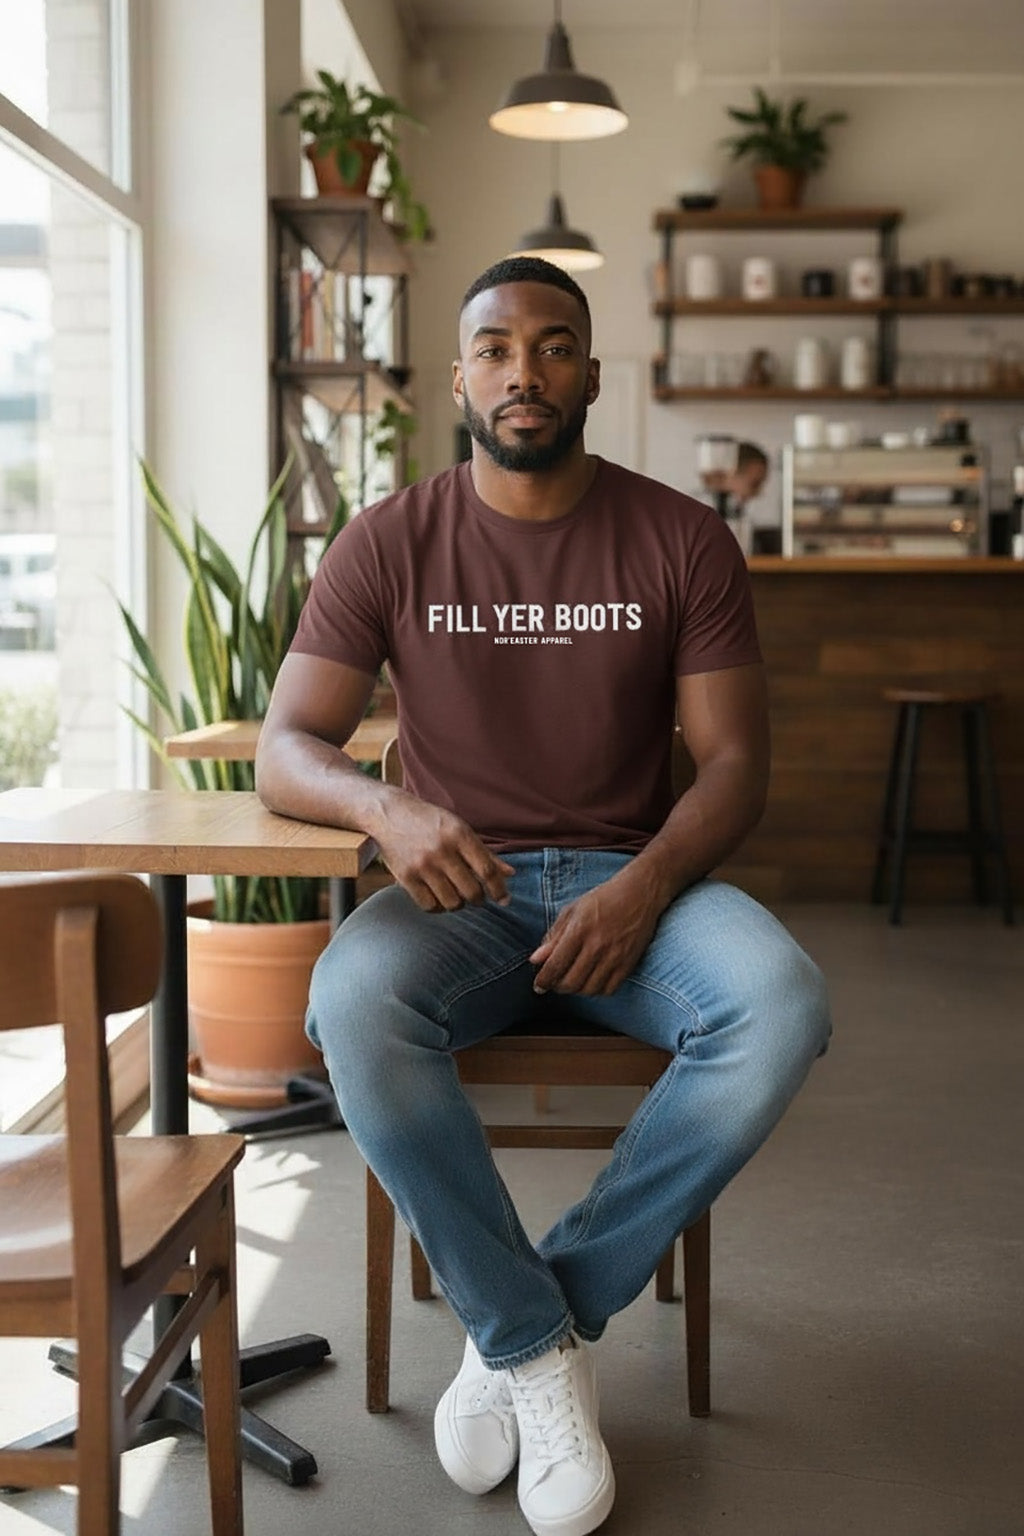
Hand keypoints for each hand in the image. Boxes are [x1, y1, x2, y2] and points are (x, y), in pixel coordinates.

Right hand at [373, 790, 514, 912]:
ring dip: (459, 904)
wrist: (389, 813)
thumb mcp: (459, 828)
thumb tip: (510, 874)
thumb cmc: (429, 821)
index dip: (499, 889)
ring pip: (452, 902)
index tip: (505, 900)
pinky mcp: (406, 877)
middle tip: (477, 898)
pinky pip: (429, 905)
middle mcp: (442, 850)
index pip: (487, 870)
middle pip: (471, 891)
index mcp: (459, 834)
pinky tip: (439, 899)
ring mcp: (422, 865)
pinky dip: (438, 907)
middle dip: (479, 899)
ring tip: (457, 896)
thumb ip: (485, 853)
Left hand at [529, 868, 663, 996]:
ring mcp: (615, 957)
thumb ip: (553, 937)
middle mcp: (597, 946)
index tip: (539, 986)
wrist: (639, 893)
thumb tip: (535, 960)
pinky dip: (597, 990)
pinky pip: (609, 989)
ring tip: (572, 980)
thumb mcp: (572, 911)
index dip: (543, 981)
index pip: (555, 965)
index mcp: (579, 930)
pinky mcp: (629, 963)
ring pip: (589, 989)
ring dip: (576, 990)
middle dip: (557, 987)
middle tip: (554, 982)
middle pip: (571, 982)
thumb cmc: (603, 899)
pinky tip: (591, 980)